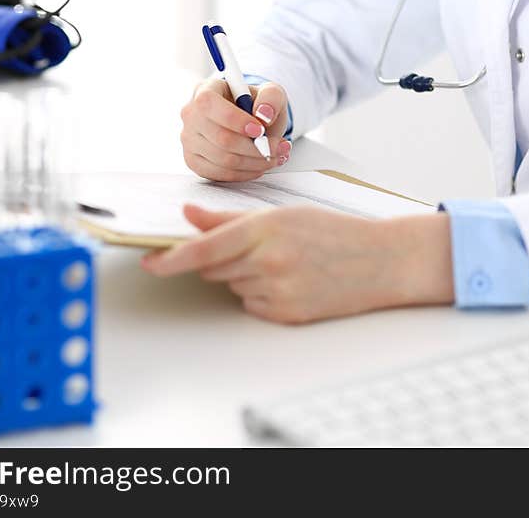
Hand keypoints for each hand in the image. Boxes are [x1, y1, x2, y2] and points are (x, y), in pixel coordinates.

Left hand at [140, 205, 454, 323]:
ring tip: (287, 263)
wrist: (379, 261)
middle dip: (225, 259)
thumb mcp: (283, 214)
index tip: (149, 264)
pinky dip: (261, 295)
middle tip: (260, 247)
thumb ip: (230, 219)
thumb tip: (189, 216)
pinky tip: (292, 282)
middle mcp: (268, 261)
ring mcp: (277, 291)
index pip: (203, 250)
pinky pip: (252, 305)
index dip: (171, 259)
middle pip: (214, 269)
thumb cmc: (333, 231)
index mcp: (265, 229)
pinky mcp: (286, 314)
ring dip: (245, 276)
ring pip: (233, 287)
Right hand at [180, 79, 292, 181]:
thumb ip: (271, 97)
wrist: (250, 123)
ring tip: (275, 156)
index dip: (236, 120)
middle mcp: (191, 114)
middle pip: (221, 138)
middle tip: (279, 147)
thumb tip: (264, 114)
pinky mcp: (194, 161)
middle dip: (256, 148)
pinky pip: (220, 174)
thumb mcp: (271, 93)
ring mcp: (189, 139)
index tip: (261, 130)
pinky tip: (259, 165)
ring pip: (224, 159)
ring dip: (256, 162)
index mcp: (205, 90)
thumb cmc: (256, 106)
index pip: (209, 104)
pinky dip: (245, 173)